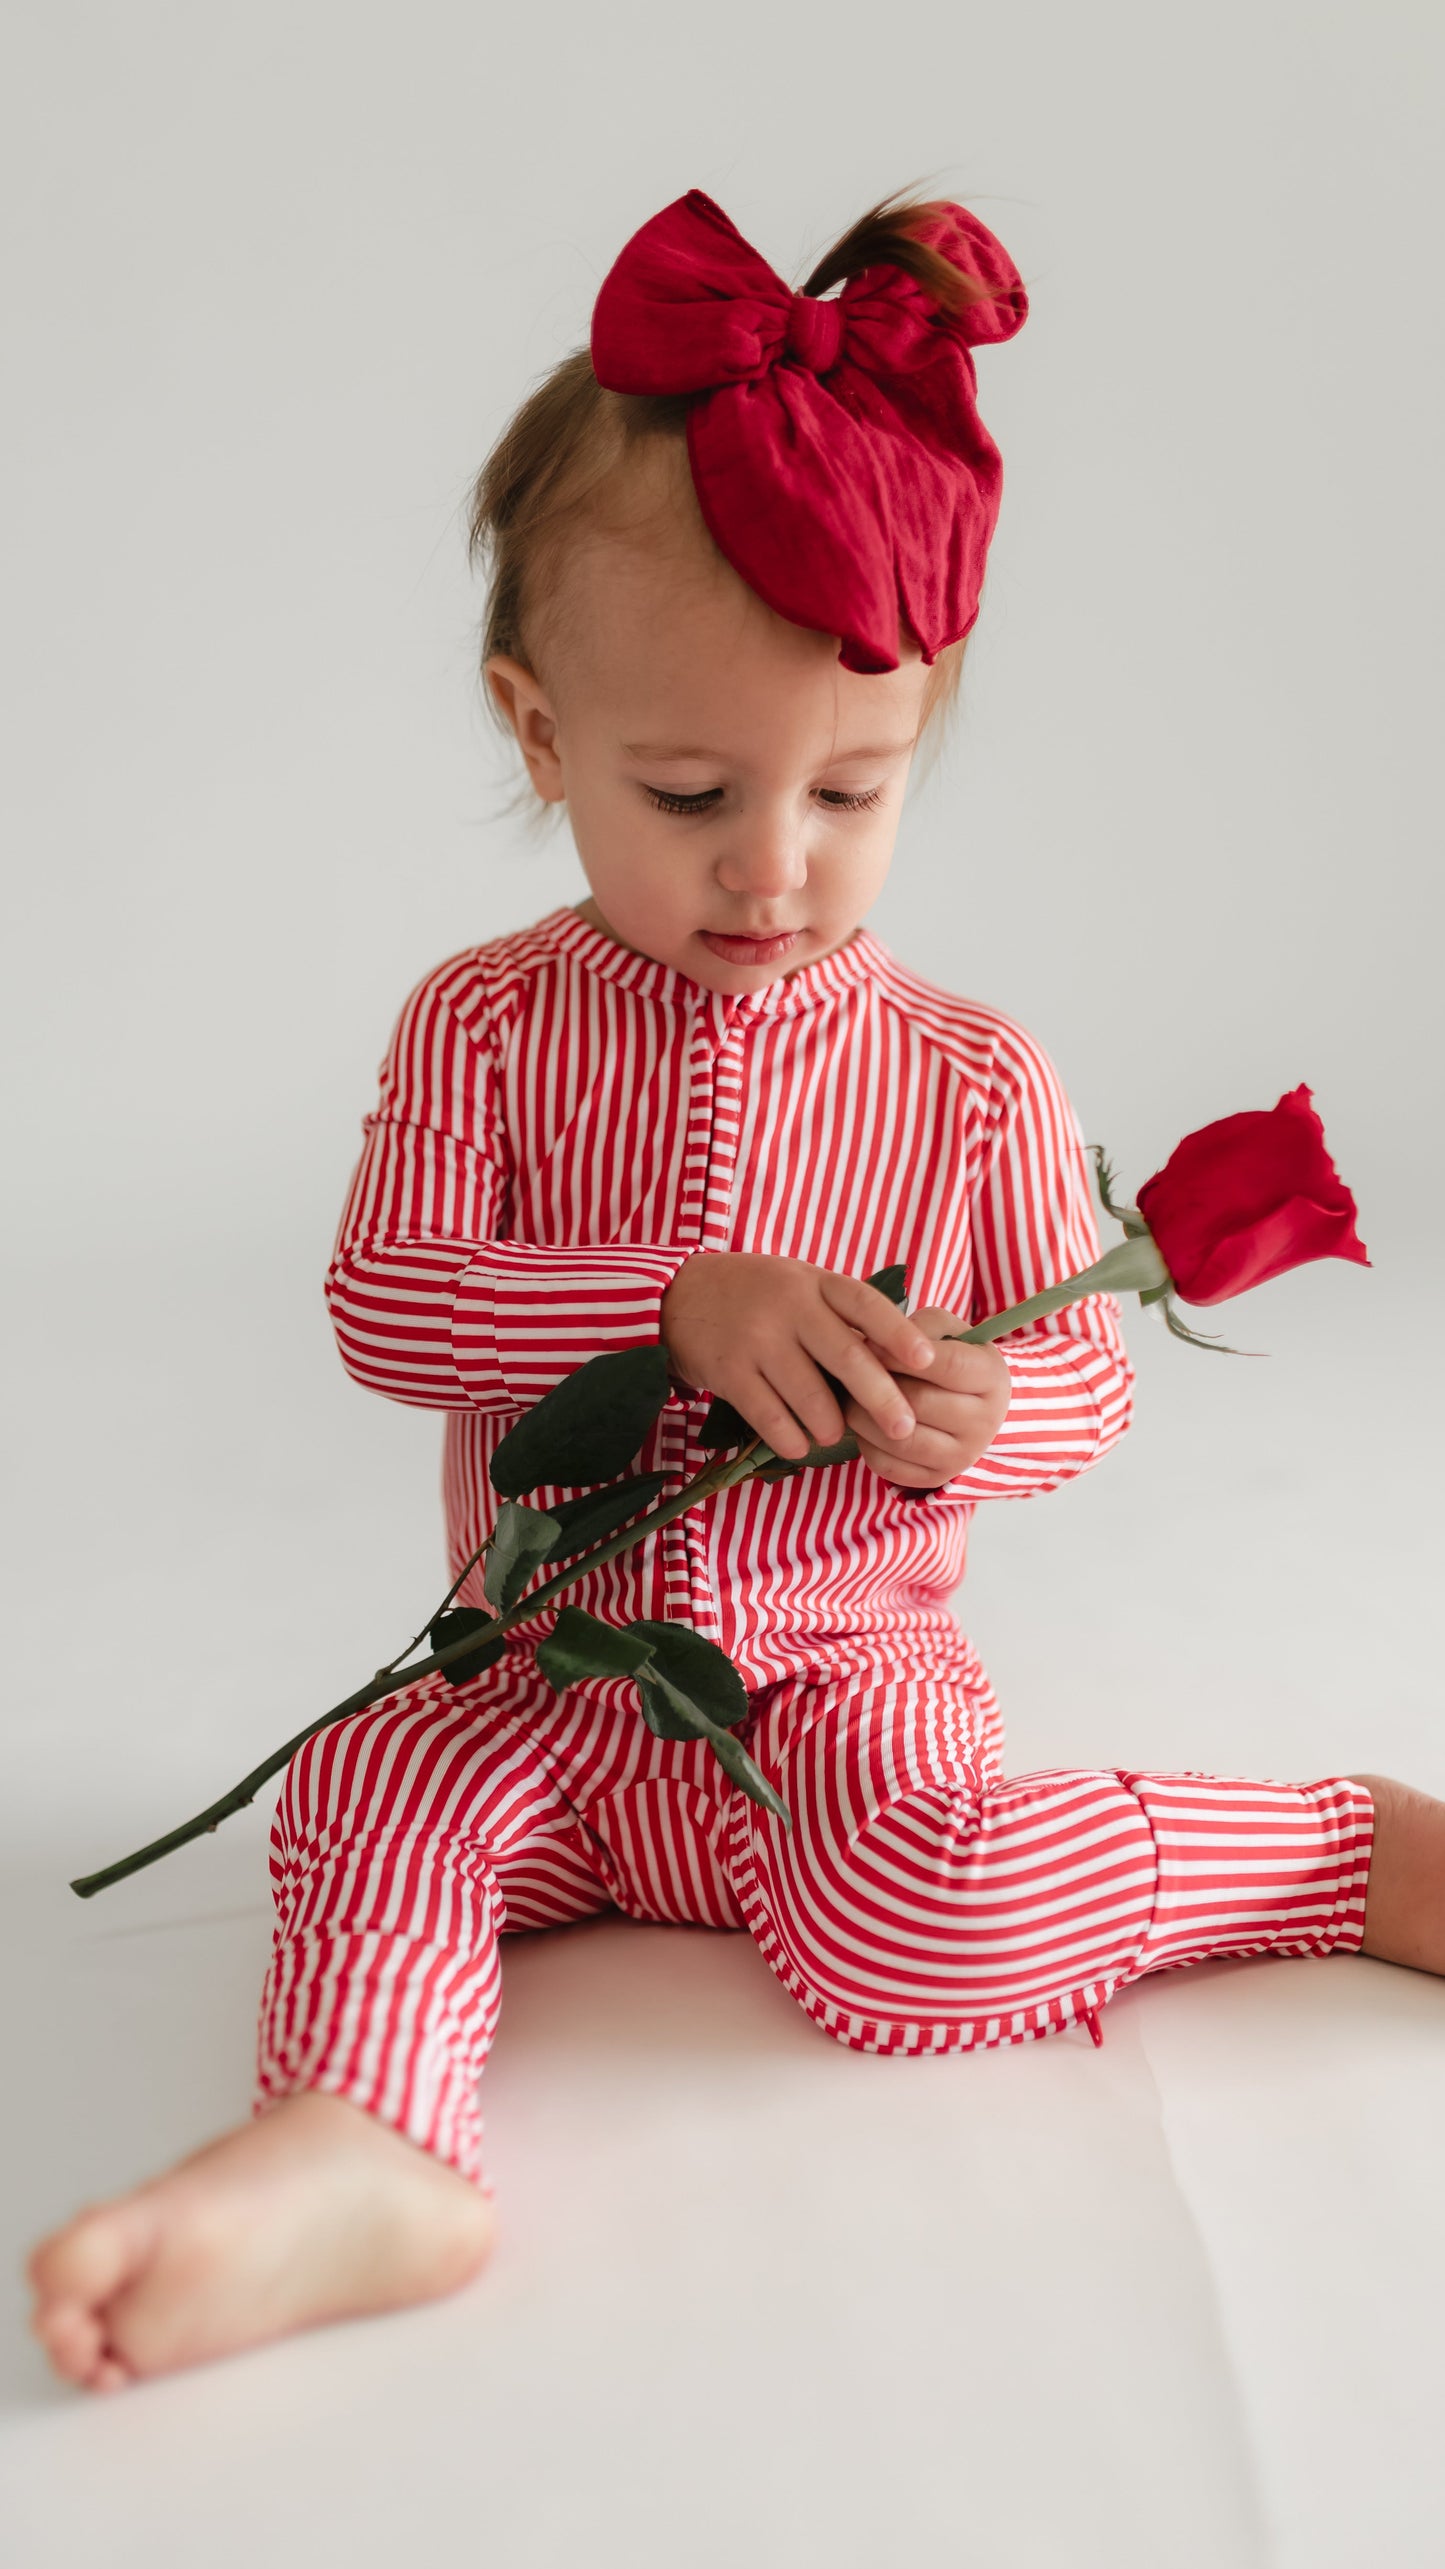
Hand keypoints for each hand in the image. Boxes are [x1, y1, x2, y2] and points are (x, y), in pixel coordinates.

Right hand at [659, 1252, 939, 1461]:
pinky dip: (791, 1439)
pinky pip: (770, 1417)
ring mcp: (757, 1339)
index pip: (865, 1304)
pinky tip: (800, 1445)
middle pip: (847, 1356)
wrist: (677, 1294)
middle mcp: (788, 1306)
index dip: (899, 1333)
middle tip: (904, 1428)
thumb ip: (839, 1314)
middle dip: (882, 1398)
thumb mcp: (799, 1283)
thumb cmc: (755, 1294)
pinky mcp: (728, 1371)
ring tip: (835, 1434)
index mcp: (814, 1281)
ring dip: (831, 1426)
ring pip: (811, 1396)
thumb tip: (897, 1359)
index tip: (928, 1361)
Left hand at [838, 1305, 1010, 1489]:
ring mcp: (962, 1456)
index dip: (901, 1355)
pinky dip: (866, 1445)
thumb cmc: (950, 1359)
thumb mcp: (945, 1331)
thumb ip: (917, 1329)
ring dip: (864, 1416)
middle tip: (851, 1373)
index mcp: (992, 1378)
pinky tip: (863, 1424)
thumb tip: (875, 1347)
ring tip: (850, 1397)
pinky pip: (889, 1466)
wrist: (971, 1405)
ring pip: (901, 1439)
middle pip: (920, 1403)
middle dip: (877, 1385)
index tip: (868, 1346)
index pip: (947, 1365)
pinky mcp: (936, 1478)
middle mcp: (984, 1422)